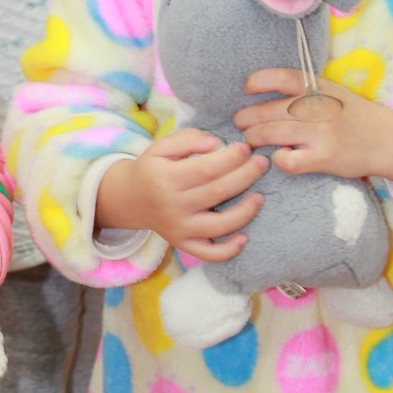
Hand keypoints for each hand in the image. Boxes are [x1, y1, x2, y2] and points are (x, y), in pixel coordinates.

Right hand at [96, 128, 266, 261]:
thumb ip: (188, 139)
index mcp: (166, 179)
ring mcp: (179, 229)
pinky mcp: (183, 244)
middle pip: (217, 192)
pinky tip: (244, 237)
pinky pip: (209, 254)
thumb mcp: (161, 146)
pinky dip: (229, 250)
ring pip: (219, 225)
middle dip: (246, 176)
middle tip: (262, 163)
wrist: (129, 199)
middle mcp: (173, 206)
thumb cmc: (152, 168)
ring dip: (245, 212)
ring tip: (260, 197)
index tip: (246, 148)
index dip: (230, 158)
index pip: (206, 168)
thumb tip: (216, 144)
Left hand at [235, 69, 392, 193]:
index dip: (258, 81)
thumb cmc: (352, 115)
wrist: (387, 140)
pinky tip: (281, 156)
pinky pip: (285, 160)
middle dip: (245, 118)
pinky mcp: (323, 157)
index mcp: (318, 87)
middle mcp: (317, 107)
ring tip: (251, 141)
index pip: (281, 77)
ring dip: (253, 138)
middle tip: (241, 123)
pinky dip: (277, 159)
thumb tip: (259, 90)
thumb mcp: (331, 91)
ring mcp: (320, 132)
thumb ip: (303, 89)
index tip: (247, 88)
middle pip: (266, 111)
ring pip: (269, 134)